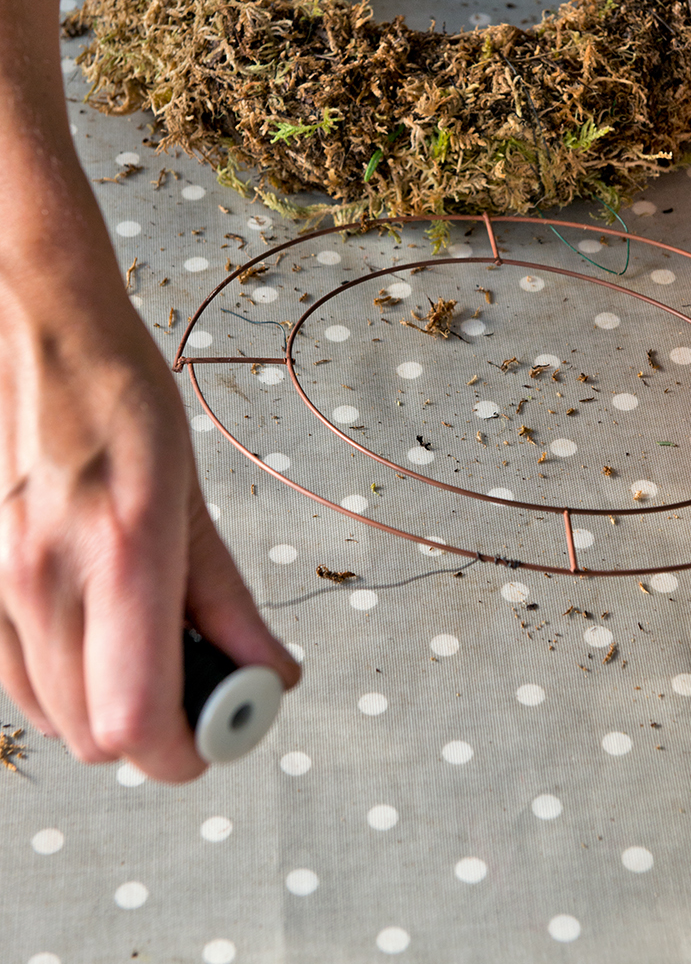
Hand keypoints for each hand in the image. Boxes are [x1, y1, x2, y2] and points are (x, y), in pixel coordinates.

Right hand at [0, 278, 294, 780]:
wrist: (30, 338)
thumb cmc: (116, 403)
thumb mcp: (194, 499)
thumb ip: (229, 601)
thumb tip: (267, 675)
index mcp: (120, 554)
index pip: (136, 721)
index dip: (186, 749)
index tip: (223, 730)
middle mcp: (43, 581)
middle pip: (96, 735)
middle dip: (158, 728)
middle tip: (204, 683)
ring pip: (53, 716)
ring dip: (106, 706)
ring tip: (149, 646)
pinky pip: (13, 678)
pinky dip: (62, 679)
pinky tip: (96, 629)